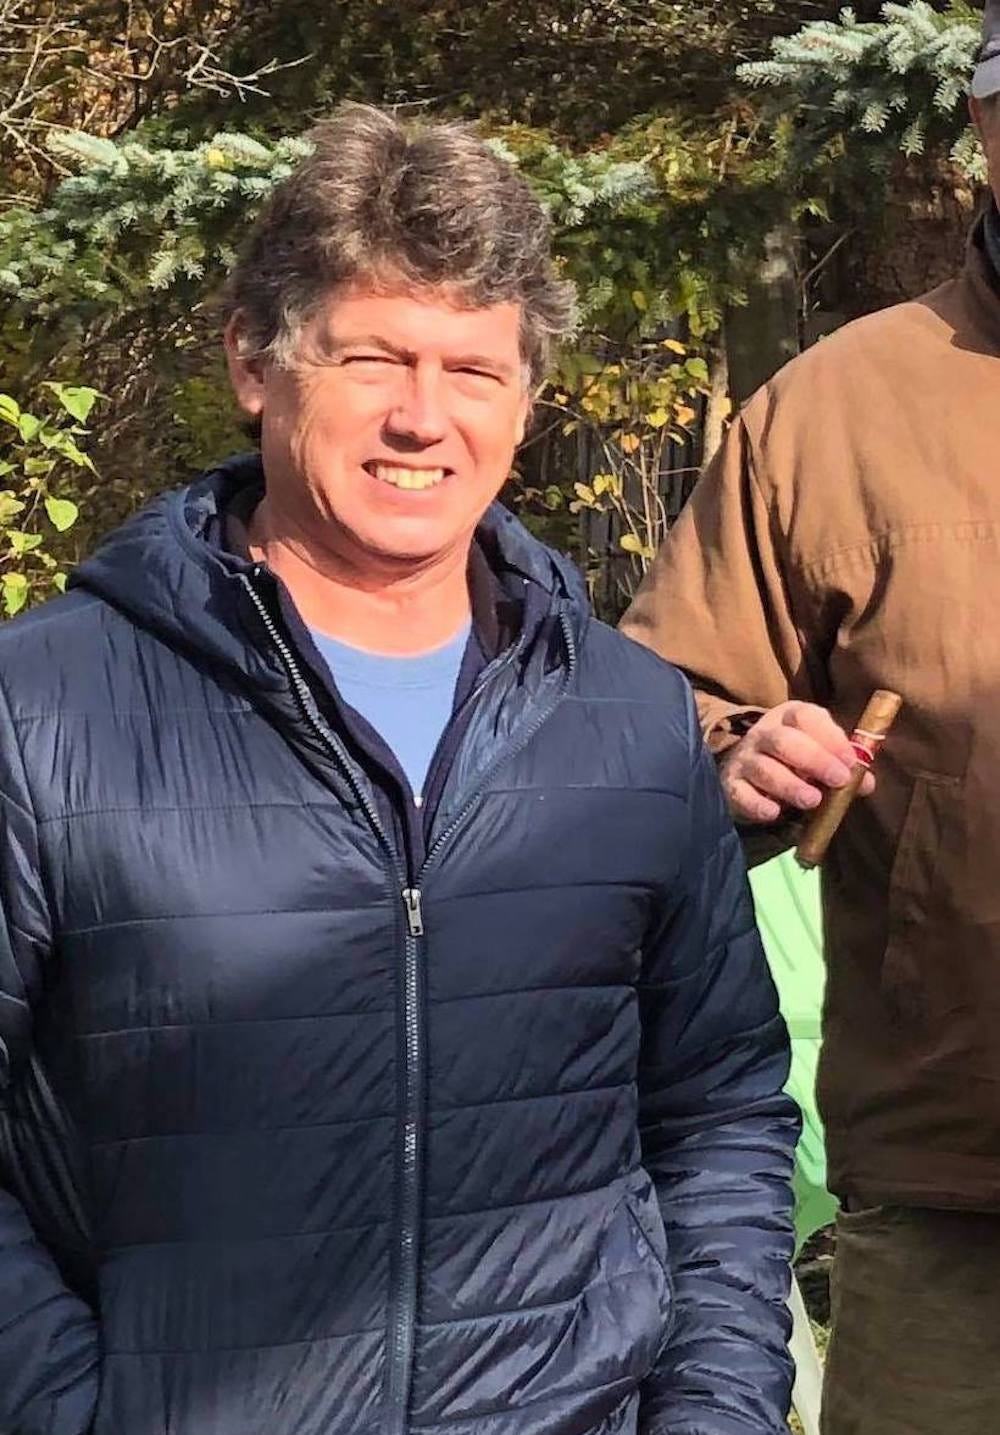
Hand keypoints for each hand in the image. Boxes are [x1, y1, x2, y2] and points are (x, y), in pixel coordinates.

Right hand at [719, 700, 875, 824]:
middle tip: (838, 779)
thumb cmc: (793, 761)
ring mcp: (744, 759)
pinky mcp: (731, 786)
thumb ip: (843, 766)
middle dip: (814, 759)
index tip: (850, 760)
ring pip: (764, 768)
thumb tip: (866, 783)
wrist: (747, 773)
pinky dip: (757, 804)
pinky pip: (742, 794)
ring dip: (790, 784)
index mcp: (787, 718)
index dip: (829, 736)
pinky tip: (774, 812)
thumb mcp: (819, 755)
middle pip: (784, 741)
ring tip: (812, 800)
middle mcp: (763, 734)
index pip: (805, 716)